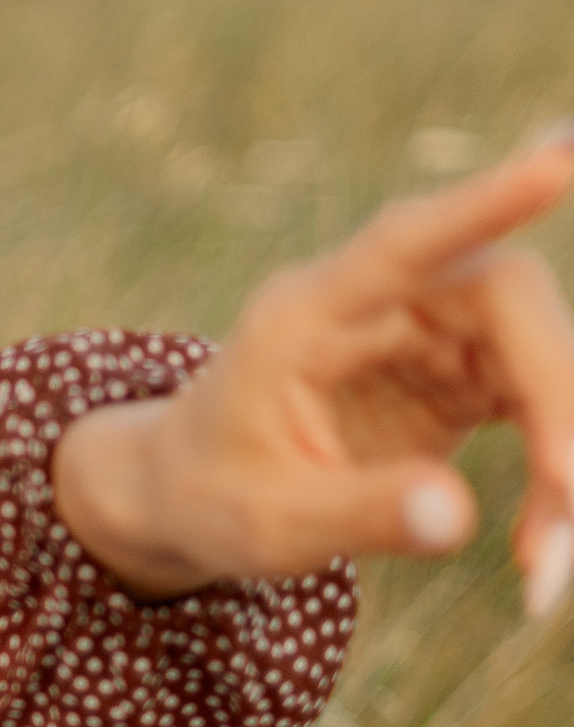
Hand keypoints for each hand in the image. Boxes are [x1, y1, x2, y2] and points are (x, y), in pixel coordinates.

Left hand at [51, 135, 573, 606]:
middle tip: (566, 493)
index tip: (558, 165)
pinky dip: (551, 470)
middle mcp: (377, 304)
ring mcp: (426, 331)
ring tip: (544, 560)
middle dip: (557, 394)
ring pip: (538, 355)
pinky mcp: (459, 372)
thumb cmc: (212, 497)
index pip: (403, 243)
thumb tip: (456, 517)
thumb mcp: (268, 523)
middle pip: (507, 301)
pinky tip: (537, 543)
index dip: (483, 203)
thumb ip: (358, 513)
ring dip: (562, 447)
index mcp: (306, 312)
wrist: (190, 494)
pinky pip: (536, 403)